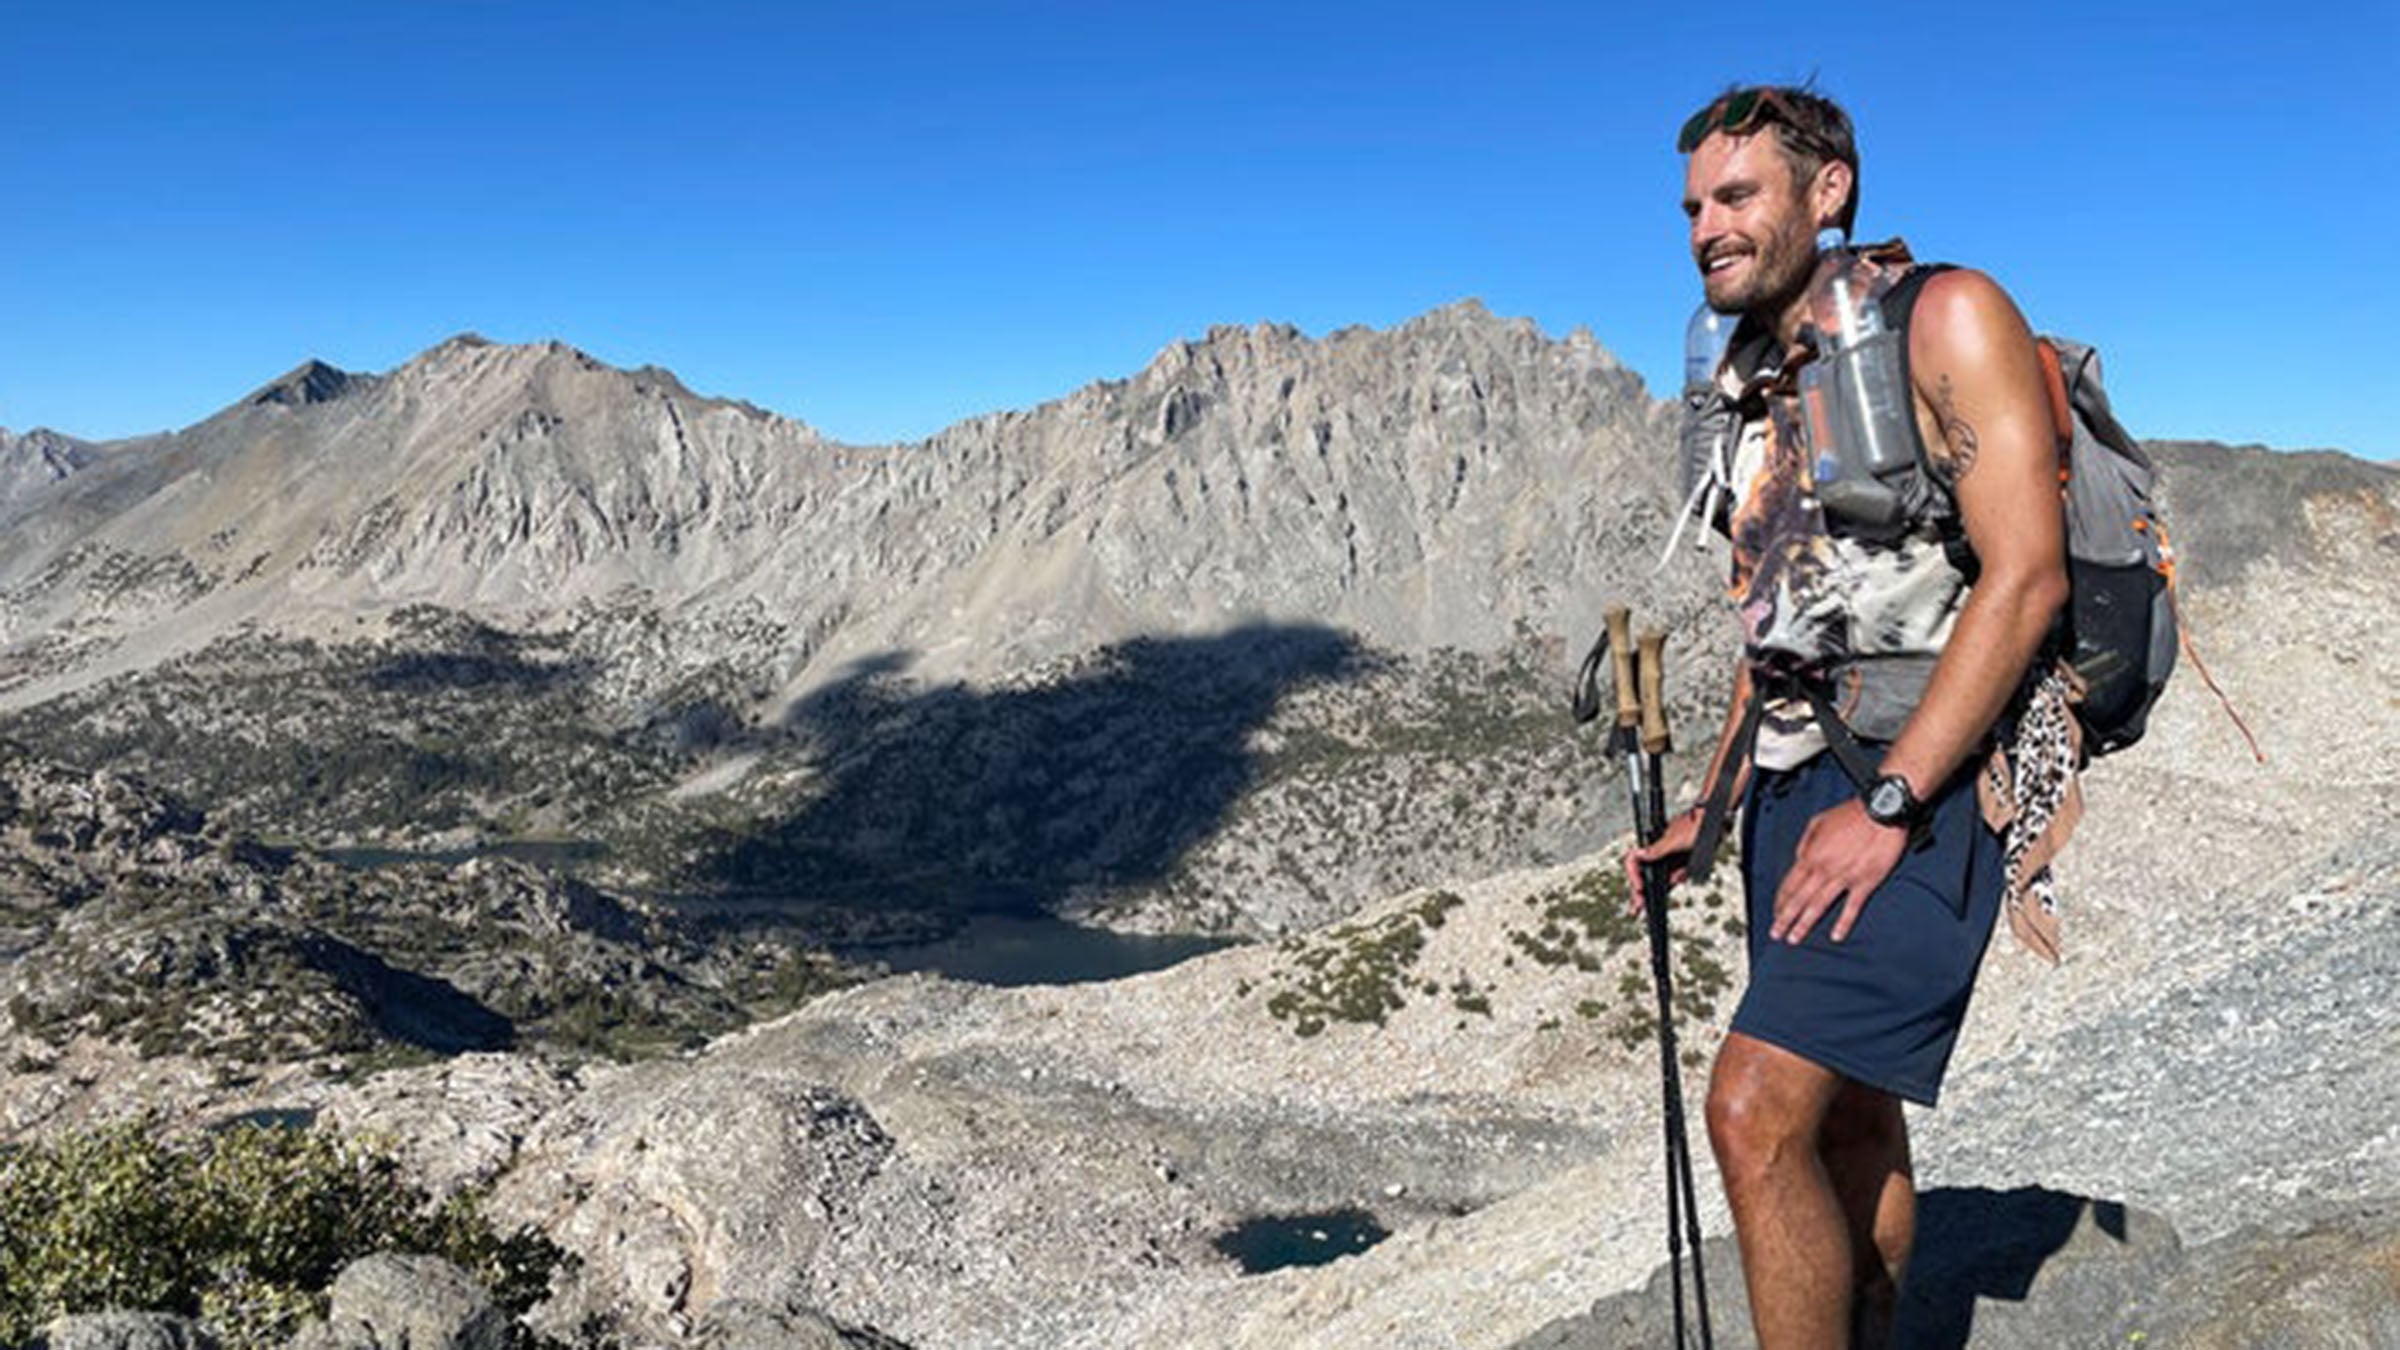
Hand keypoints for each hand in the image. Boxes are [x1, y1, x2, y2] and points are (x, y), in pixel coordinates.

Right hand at [1625, 807, 1703, 914]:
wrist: (1715, 825)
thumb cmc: (1695, 825)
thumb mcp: (1674, 840)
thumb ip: (1656, 850)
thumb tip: (1640, 856)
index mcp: (1653, 846)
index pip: (1634, 861)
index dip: (1633, 875)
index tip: (1639, 887)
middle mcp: (1660, 853)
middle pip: (1645, 875)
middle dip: (1640, 892)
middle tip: (1637, 906)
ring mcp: (1671, 859)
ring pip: (1660, 879)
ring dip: (1657, 890)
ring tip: (1647, 903)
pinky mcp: (1682, 864)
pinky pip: (1676, 877)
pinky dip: (1677, 880)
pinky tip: (1677, 880)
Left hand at [1770, 798, 1908, 943]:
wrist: (1881, 810)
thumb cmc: (1852, 814)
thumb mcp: (1818, 822)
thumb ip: (1805, 843)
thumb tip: (1798, 858)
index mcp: (1811, 855)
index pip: (1790, 884)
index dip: (1780, 900)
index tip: (1776, 912)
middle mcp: (1823, 869)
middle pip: (1798, 899)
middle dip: (1785, 918)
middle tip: (1776, 933)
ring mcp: (1844, 877)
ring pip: (1818, 905)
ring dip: (1804, 924)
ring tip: (1794, 939)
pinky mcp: (1865, 882)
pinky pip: (1851, 906)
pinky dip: (1843, 923)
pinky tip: (1835, 936)